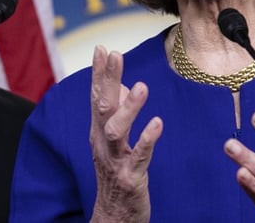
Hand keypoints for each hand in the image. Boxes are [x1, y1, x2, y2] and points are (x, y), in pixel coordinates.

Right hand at [88, 46, 162, 222]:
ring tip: (141, 86)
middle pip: (103, 107)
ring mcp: (115, 159)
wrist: (113, 215)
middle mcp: (103, 143)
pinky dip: (147, 138)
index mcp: (99, 132)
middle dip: (107, 80)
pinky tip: (158, 122)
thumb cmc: (116, 173)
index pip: (97, 97)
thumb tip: (119, 84)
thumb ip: (116, 112)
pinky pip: (139, 156)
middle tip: (116, 55)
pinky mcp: (130, 176)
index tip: (102, 48)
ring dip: (129, 108)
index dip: (99, 73)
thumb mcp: (113, 140)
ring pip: (116, 130)